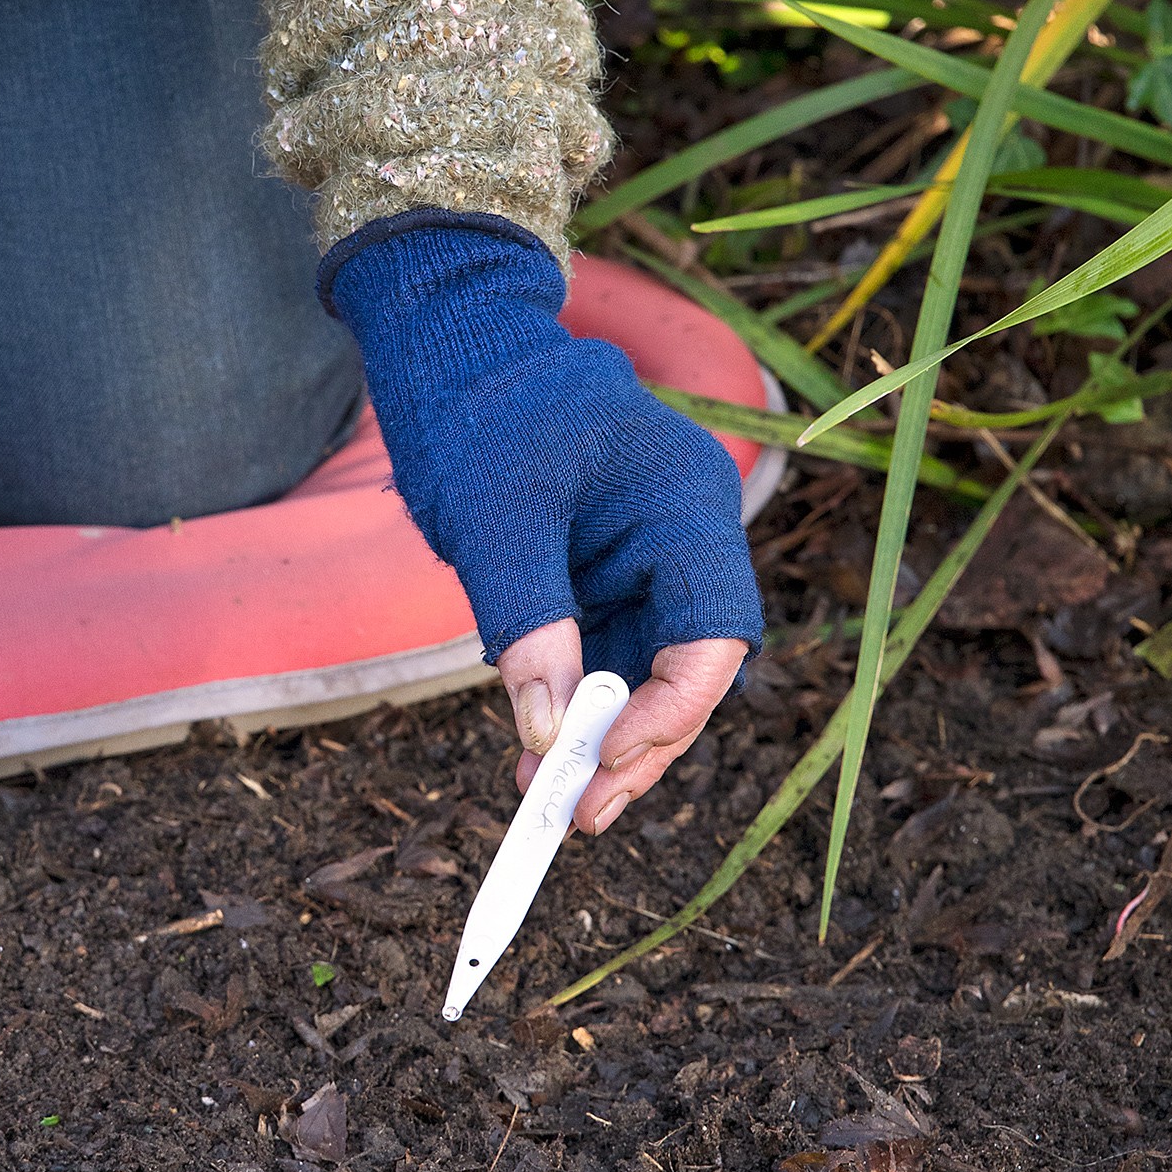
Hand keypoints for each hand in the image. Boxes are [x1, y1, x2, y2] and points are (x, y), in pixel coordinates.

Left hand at [324, 213, 762, 826]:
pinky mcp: (600, 584)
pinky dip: (570, 712)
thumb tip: (544, 730)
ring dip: (597, 744)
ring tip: (541, 803)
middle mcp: (680, 543)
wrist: (457, 356)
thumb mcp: (497, 517)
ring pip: (643, 680)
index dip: (670, 708)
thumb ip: (528, 619)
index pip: (713, 631)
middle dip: (635, 749)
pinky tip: (531, 760)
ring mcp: (642, 567)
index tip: (603, 760)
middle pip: (687, 672)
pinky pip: (603, 663)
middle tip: (574, 815)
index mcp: (685, 507)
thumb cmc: (485, 412)